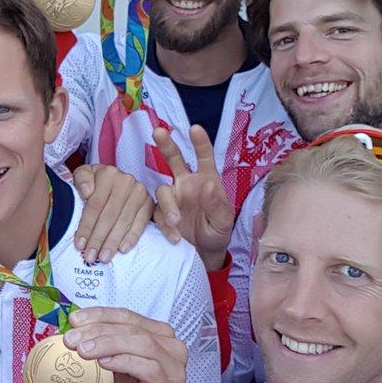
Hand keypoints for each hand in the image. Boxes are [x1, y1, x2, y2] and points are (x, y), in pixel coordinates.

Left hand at [63, 307, 187, 382]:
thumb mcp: (110, 366)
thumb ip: (98, 348)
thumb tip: (70, 333)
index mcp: (157, 334)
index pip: (126, 315)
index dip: (99, 315)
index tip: (74, 320)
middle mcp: (170, 345)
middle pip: (131, 328)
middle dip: (97, 330)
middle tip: (72, 339)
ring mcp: (174, 365)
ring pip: (140, 343)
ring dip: (107, 344)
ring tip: (83, 350)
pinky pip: (147, 367)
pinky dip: (123, 361)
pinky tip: (103, 363)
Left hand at [73, 164, 152, 261]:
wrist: (113, 178)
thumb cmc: (94, 181)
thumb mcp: (83, 174)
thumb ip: (81, 179)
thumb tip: (87, 192)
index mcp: (108, 173)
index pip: (95, 205)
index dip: (86, 226)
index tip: (79, 244)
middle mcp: (126, 181)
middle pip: (109, 216)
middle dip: (98, 239)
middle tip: (90, 256)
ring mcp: (139, 192)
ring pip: (124, 222)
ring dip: (113, 242)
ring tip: (104, 257)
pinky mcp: (149, 203)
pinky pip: (141, 223)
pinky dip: (131, 237)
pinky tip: (122, 249)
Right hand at [153, 125, 233, 271]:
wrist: (204, 253)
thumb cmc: (218, 231)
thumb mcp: (223, 221)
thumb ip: (217, 204)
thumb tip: (207, 185)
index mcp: (206, 180)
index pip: (204, 157)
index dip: (200, 142)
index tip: (194, 128)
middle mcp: (187, 184)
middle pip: (174, 159)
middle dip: (166, 145)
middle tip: (159, 131)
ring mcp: (173, 198)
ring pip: (162, 190)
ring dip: (168, 205)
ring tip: (176, 222)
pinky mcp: (162, 213)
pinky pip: (157, 214)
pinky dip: (165, 225)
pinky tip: (174, 237)